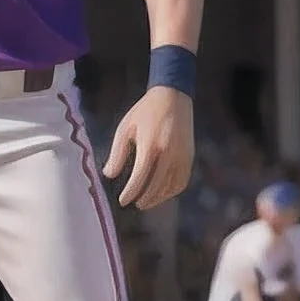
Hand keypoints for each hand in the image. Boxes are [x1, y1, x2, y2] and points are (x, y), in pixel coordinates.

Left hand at [103, 87, 193, 209]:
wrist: (173, 96)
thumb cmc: (145, 112)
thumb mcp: (125, 128)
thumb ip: (117, 153)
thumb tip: (109, 175)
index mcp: (150, 145)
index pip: (140, 177)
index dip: (131, 192)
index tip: (123, 200)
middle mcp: (169, 153)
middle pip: (156, 185)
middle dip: (143, 198)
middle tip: (133, 204)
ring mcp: (182, 156)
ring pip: (170, 186)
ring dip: (157, 198)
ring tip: (145, 202)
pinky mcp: (190, 157)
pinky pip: (182, 181)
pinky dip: (171, 191)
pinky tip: (161, 193)